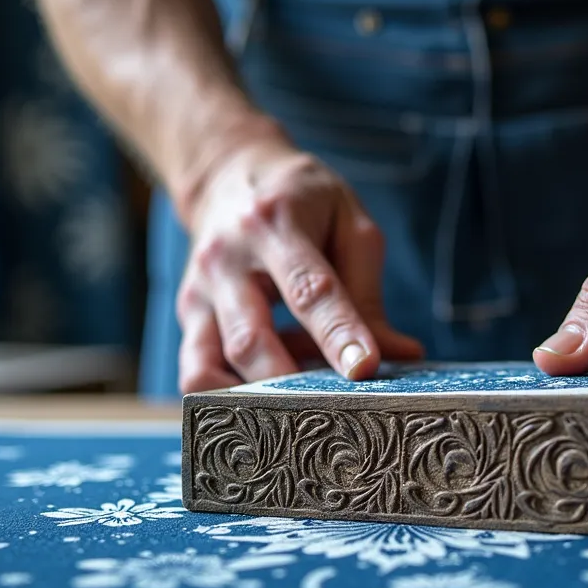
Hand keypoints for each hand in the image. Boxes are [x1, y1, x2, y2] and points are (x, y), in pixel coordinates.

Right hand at [176, 132, 423, 392]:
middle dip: (291, 385)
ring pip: (210, 365)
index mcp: (276, 224)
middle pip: (252, 339)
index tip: (365, 370)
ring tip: (299, 413)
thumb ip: (368, 290)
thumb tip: (399, 355)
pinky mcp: (188, 315)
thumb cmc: (302, 200)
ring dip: (253, 400)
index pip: (309, 289)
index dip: (337, 334)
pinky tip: (264, 400)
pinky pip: (195, 371)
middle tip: (334, 414)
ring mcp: (199, 291)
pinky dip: (226, 398)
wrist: (229, 172)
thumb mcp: (348, 222)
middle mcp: (227, 259)